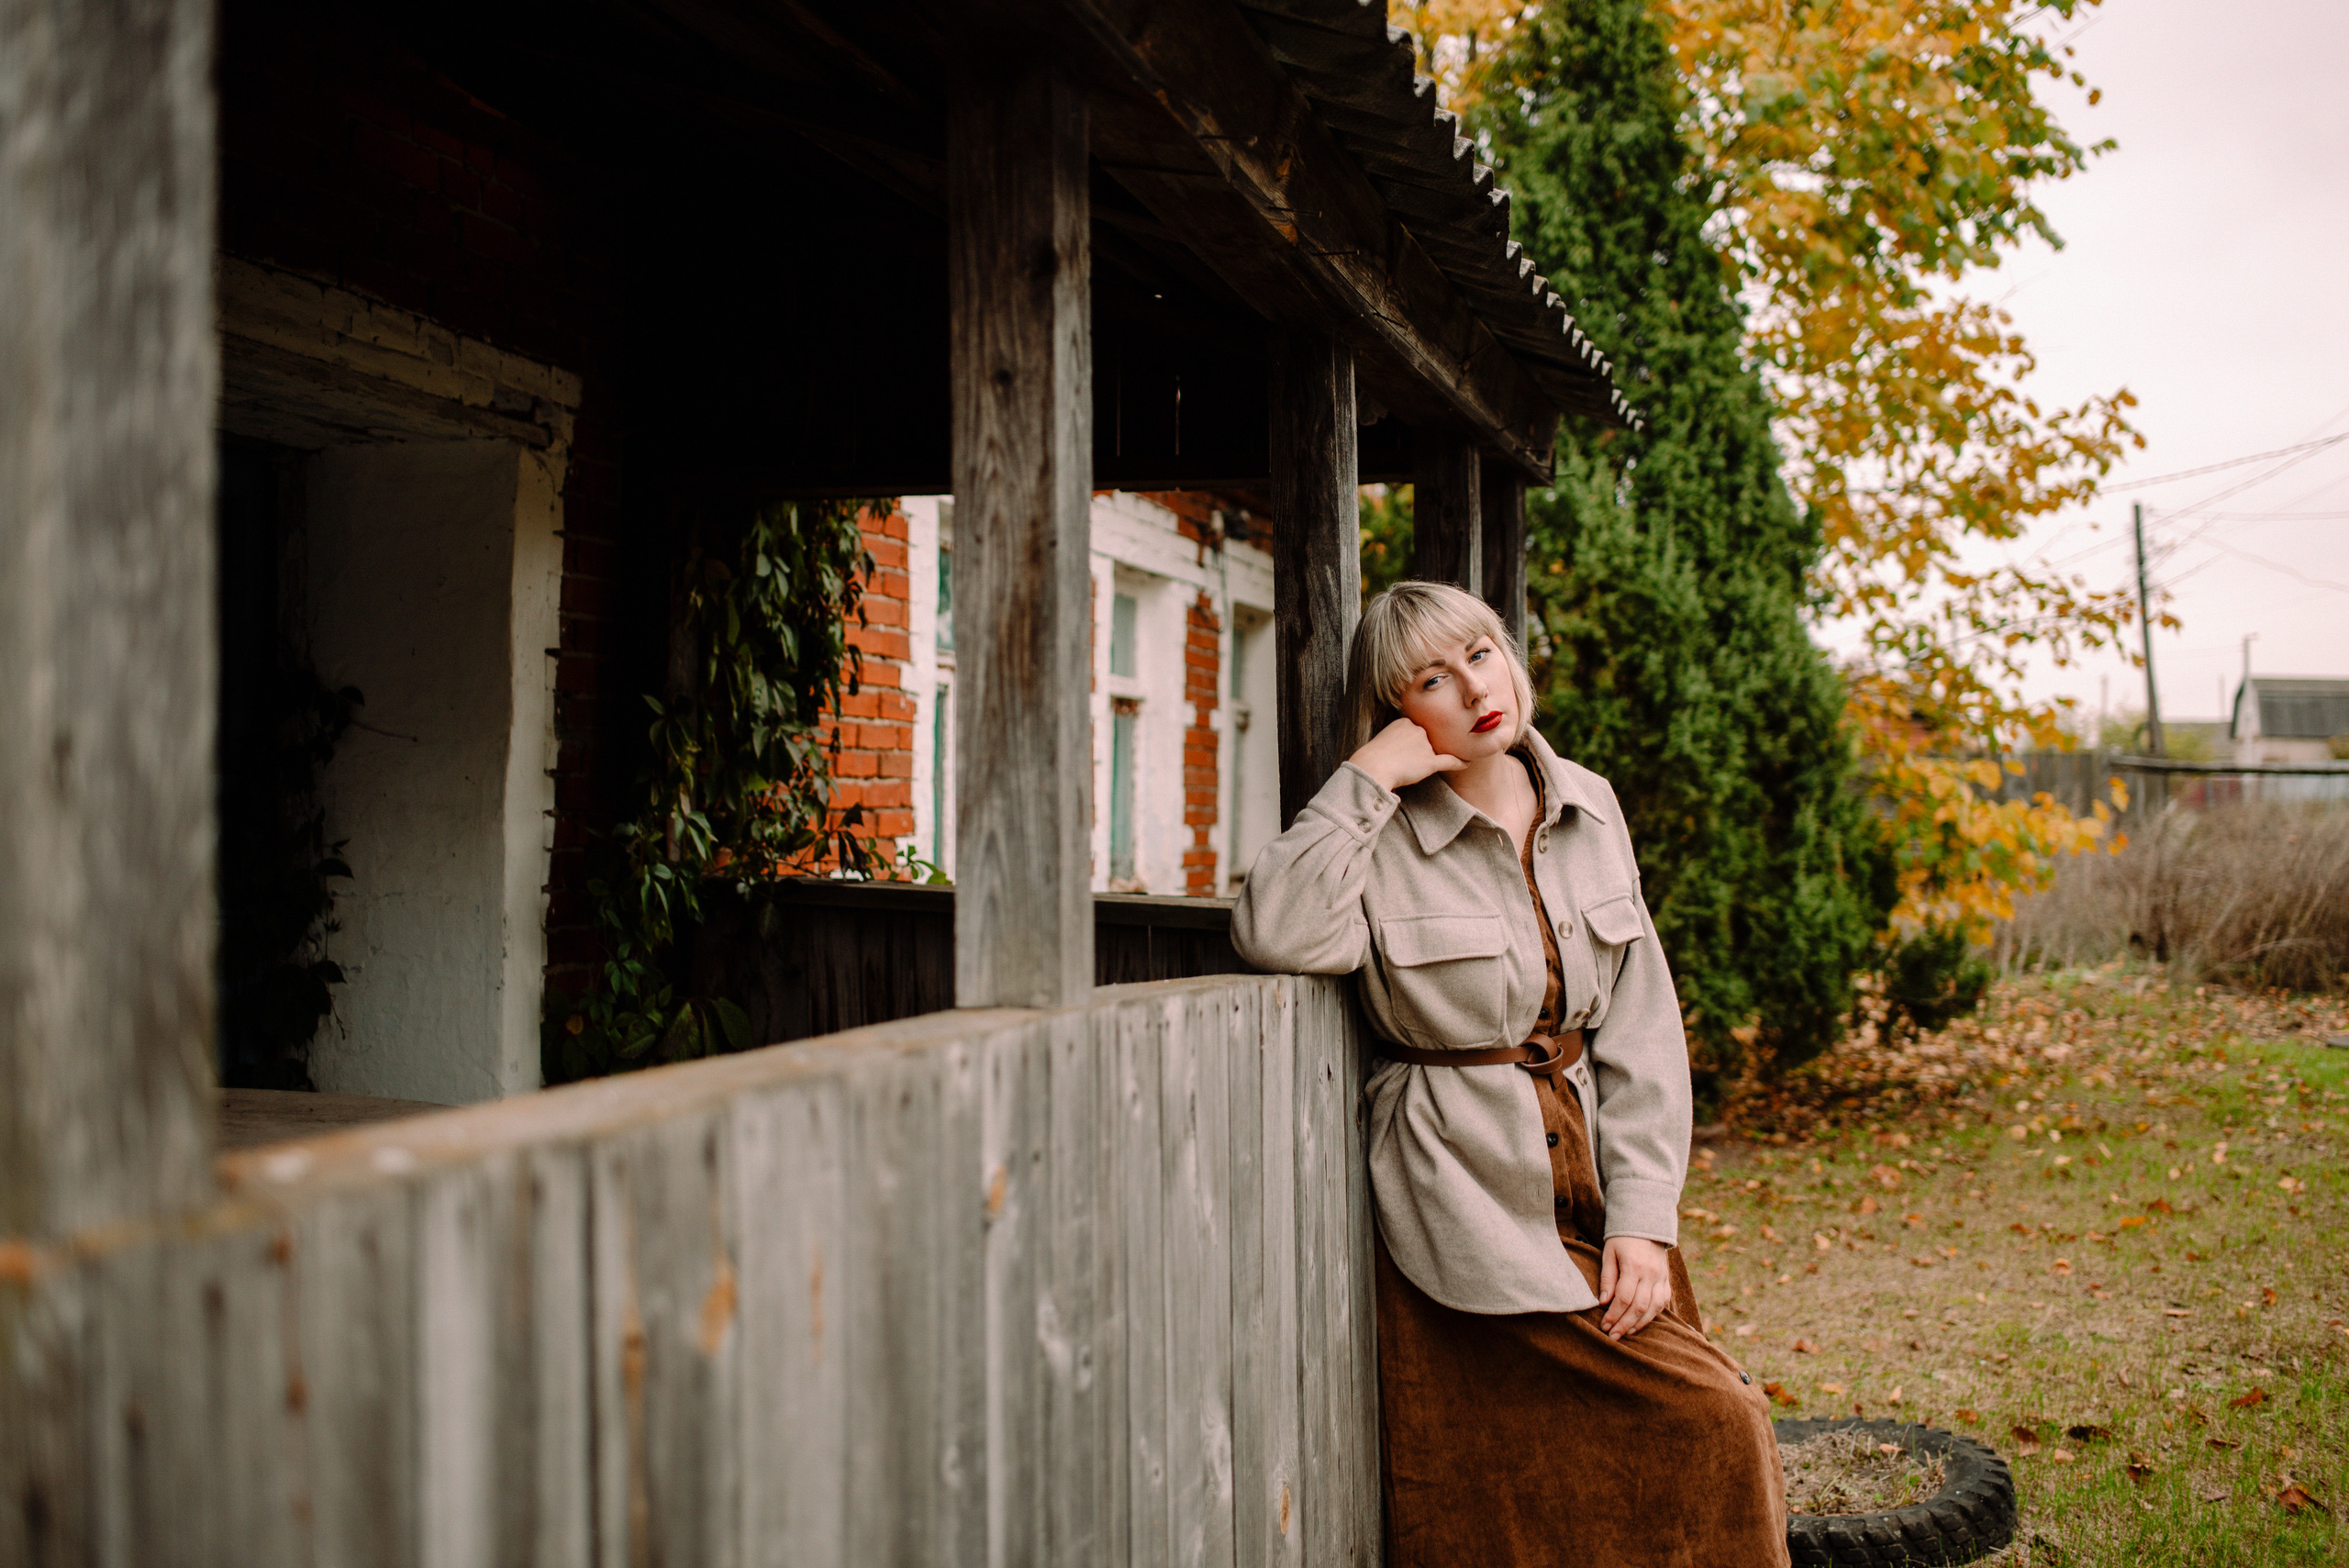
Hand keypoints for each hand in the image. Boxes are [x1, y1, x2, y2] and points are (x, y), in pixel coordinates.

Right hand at [1348, 716, 1467, 792]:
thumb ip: (1396, 739)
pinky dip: (1459, 762)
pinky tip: (1467, 763)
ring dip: (1425, 762)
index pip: (1415, 731)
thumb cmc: (1371, 758)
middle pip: (1425, 741)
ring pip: (1432, 753)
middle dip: (1418, 752)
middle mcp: (1418, 730)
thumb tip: (1404, 750)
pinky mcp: (1430, 762)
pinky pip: (1450, 761)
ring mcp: (1425, 745)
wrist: (1371, 768)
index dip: (1409, 744)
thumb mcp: (1382, 739)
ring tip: (1409, 770)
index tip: (1399, 752)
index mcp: (1405, 722)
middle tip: (1401, 762)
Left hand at [1597, 1236, 1670, 1339]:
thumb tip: (1603, 1302)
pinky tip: (1640, 1323)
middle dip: (1624, 1324)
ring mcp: (1662, 1277)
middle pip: (1639, 1307)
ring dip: (1639, 1324)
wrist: (1647, 1224)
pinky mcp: (1667, 1280)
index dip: (1614, 1315)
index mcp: (1634, 1266)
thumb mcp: (1609, 1253)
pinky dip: (1652, 1315)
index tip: (1604, 1325)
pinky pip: (1663, 1302)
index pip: (1624, 1297)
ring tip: (1625, 1333)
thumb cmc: (1622, 1239)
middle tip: (1612, 1336)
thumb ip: (1607, 1277)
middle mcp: (1650, 1274)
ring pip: (1653, 1308)